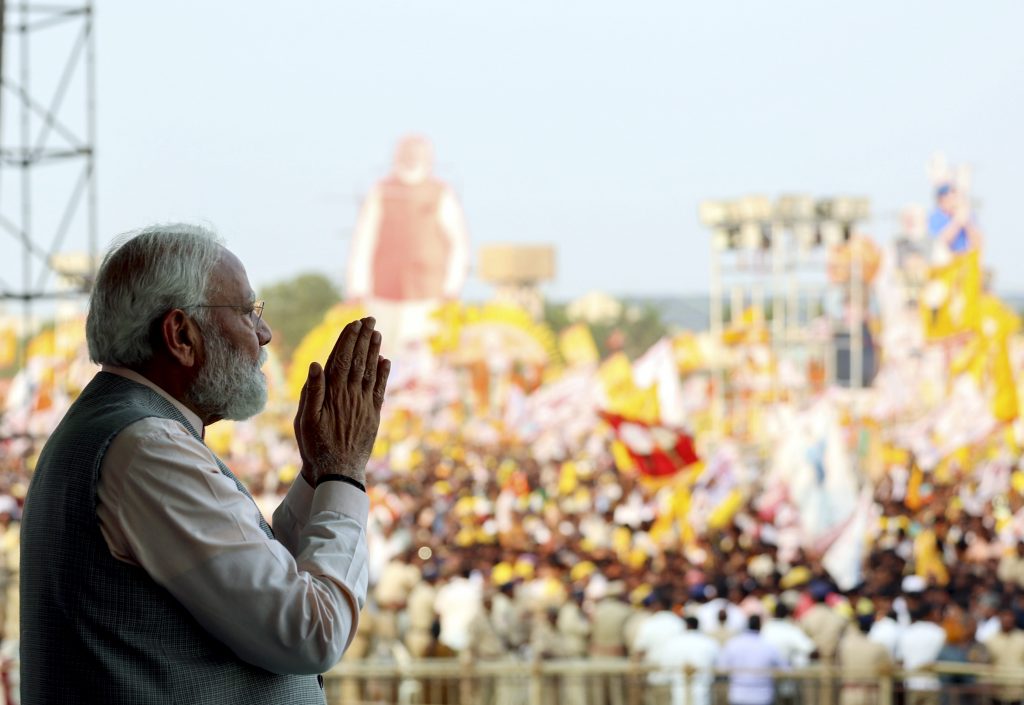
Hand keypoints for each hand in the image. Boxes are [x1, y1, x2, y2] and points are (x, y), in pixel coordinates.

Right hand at [294, 317, 389, 485]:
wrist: (338, 472)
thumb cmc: (316, 446)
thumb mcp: (305, 420)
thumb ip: (312, 391)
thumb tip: (315, 364)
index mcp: (334, 394)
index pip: (342, 359)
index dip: (348, 340)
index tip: (353, 323)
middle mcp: (352, 396)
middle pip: (359, 361)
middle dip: (364, 338)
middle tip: (369, 319)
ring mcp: (365, 405)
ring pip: (371, 372)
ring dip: (374, 351)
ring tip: (377, 333)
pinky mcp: (373, 415)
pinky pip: (380, 390)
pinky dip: (383, 373)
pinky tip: (385, 360)